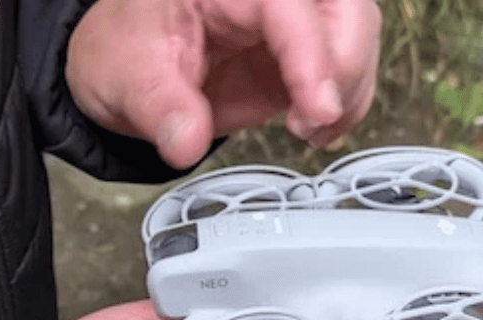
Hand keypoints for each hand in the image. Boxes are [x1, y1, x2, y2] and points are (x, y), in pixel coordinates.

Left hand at [65, 0, 380, 167]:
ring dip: (350, 88)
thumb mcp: (127, 77)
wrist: (127, 66)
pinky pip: (346, 66)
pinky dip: (345, 103)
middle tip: (317, 119)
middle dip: (345, 64)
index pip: (288, 6)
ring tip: (310, 131)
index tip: (319, 109)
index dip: (312, 55)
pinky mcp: (299, 52)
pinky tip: (317, 131)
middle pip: (344, 7)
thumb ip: (161, 108)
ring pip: (356, 32)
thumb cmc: (126, 52)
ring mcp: (289, 21)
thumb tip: (186, 144)